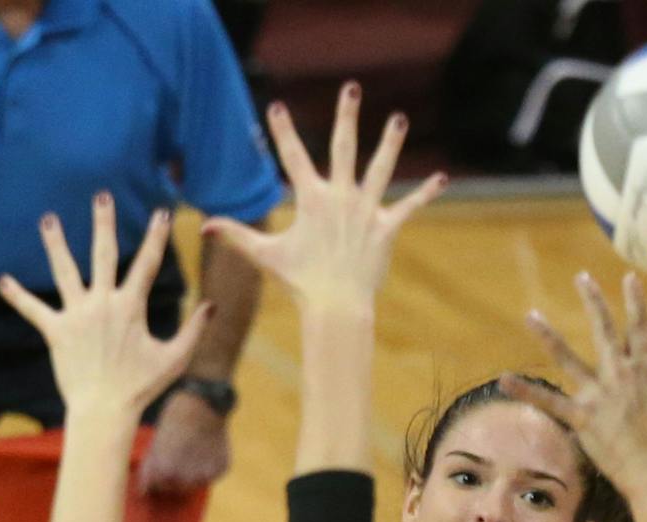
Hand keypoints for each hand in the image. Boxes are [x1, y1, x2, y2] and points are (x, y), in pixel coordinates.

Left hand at [0, 195, 210, 419]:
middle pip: (103, 254)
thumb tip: (212, 306)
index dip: (156, 238)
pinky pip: (33, 310)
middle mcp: (102, 304)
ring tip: (49, 220)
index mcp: (131, 308)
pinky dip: (18, 296)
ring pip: (64, 272)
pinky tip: (3, 281)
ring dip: (55, 244)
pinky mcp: (56, 331)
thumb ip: (194, 330)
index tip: (161, 214)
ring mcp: (77, 315)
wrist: (106, 409)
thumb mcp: (175, 359)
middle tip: (102, 196)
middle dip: (104, 223)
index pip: (147, 264)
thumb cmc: (143, 387)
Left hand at [137, 389, 231, 493]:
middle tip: (175, 459)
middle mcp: (185, 476)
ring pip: (194, 484)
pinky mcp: (222, 468)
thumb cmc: (173, 419)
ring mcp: (206, 474)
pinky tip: (205, 450)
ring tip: (190, 453)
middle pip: (175, 489)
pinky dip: (208, 468)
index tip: (155, 469)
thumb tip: (145, 491)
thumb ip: (150, 469)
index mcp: (164, 470)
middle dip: (172, 478)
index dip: (152, 478)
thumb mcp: (154, 443)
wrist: (203, 404)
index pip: (154, 488)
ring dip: (191, 475)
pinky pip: (211, 475)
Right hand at [202, 83, 446, 312]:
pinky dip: (425, 193)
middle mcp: (340, 199)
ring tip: (399, 118)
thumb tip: (205, 226)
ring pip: (381, 170)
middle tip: (351, 88)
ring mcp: (365, 212)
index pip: (293, 158)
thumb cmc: (300, 282)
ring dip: (390, 143)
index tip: (275, 106)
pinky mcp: (386, 229)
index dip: (283, 131)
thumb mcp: (266, 255)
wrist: (336, 307)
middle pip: (343, 148)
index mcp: (311, 200)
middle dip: (345, 116)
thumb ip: (237, 235)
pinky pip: (409, 207)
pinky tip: (441, 178)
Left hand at [501, 271, 646, 494]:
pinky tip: (503, 380)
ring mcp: (599, 395)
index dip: (635, 302)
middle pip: (605, 331)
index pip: (640, 329)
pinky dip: (526, 392)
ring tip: (531, 315)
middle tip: (582, 277)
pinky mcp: (582, 417)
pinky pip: (549, 402)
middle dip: (593, 302)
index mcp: (644, 372)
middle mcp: (620, 376)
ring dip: (549, 336)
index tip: (628, 278)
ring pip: (569, 358)